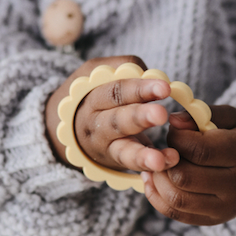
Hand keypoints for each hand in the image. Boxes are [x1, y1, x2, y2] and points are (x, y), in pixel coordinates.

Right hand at [45, 55, 179, 174]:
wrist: (68, 129)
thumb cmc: (92, 94)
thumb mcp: (97, 74)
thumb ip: (124, 68)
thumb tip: (152, 74)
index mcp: (92, 99)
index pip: (116, 92)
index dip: (140, 89)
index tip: (164, 87)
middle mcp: (95, 126)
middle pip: (117, 121)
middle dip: (140, 118)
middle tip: (161, 115)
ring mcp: (105, 147)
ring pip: (122, 152)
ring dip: (142, 156)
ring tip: (160, 159)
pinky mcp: (115, 163)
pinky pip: (132, 167)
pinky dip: (149, 167)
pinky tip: (167, 163)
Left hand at [141, 104, 235, 224]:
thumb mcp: (232, 118)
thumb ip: (204, 114)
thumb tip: (173, 121)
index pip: (200, 151)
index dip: (177, 139)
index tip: (175, 132)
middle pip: (185, 177)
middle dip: (166, 161)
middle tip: (166, 150)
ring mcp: (226, 208)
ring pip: (177, 199)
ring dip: (158, 180)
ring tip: (157, 165)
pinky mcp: (214, 220)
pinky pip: (176, 214)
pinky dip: (158, 197)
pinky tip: (154, 180)